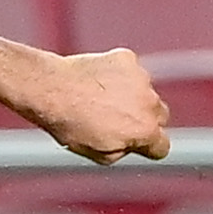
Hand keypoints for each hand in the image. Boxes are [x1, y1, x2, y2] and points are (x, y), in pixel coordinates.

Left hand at [24, 47, 172, 165]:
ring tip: (99, 100)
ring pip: (145, 92)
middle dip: (144, 120)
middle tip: (116, 121)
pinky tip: (95, 82)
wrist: (51, 89)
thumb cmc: (69, 125)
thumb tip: (132, 145)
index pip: (162, 146)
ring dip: (131, 96)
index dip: (148, 148)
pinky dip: (118, 76)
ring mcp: (141, 78)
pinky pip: (129, 71)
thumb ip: (124, 151)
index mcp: (145, 130)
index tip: (137, 144)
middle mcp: (150, 103)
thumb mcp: (97, 154)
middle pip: (159, 116)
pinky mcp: (127, 59)